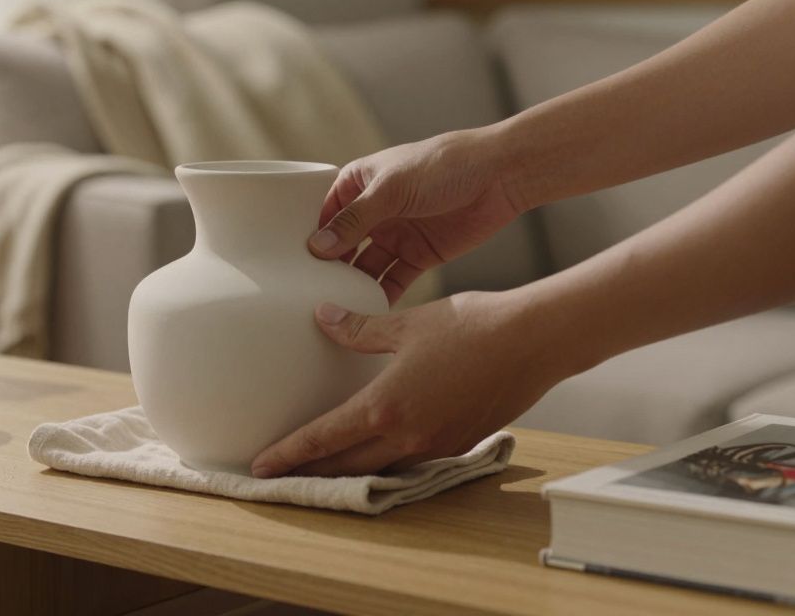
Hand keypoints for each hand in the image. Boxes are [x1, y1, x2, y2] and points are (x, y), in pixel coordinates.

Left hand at [251, 292, 568, 477]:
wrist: (535, 341)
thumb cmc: (473, 326)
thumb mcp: (407, 324)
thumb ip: (358, 329)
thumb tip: (322, 316)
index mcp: (385, 406)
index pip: (323, 439)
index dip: (288, 454)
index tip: (259, 467)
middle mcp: (407, 436)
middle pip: (344, 466)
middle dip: (308, 474)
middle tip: (277, 478)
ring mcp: (434, 445)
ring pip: (377, 468)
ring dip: (344, 473)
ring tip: (316, 472)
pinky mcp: (456, 444)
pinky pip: (408, 461)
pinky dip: (381, 462)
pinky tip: (371, 453)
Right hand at [310, 129, 525, 302]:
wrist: (500, 176)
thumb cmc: (443, 165)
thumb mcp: (391, 189)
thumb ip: (354, 220)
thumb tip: (318, 247)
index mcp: (358, 183)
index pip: (323, 215)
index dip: (309, 238)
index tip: (293, 264)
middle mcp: (373, 211)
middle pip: (341, 245)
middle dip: (327, 267)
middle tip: (308, 293)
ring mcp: (395, 234)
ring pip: (364, 267)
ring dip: (352, 285)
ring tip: (335, 308)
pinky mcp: (418, 255)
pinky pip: (392, 280)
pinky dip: (380, 295)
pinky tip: (366, 312)